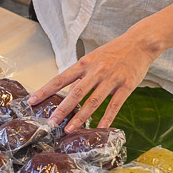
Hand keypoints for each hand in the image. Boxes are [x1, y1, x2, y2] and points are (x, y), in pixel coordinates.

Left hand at [28, 32, 157, 132]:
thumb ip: (80, 76)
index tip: (32, 101)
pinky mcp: (126, 86)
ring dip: (80, 117)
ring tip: (69, 130)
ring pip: (93, 101)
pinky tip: (99, 128)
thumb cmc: (112, 52)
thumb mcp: (92, 59)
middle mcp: (95, 71)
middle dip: (62, 109)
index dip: (45, 90)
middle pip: (75, 93)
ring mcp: (111, 79)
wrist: (139, 43)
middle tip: (50, 123)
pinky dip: (106, 118)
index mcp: (83, 64)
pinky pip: (115, 105)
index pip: (60, 79)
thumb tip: (66, 93)